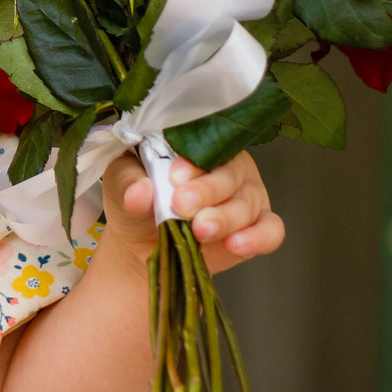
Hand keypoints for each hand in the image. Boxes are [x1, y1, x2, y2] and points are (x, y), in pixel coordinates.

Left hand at [98, 148, 283, 274]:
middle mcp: (229, 167)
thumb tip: (139, 194)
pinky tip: (236, 244)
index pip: (206, 145)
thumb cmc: (137, 203)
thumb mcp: (121, 186)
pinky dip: (257, 237)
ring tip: (201, 230)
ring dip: (225, 217)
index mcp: (199, 146)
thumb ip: (129, 185)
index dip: (193, 162)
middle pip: (230, 174)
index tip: (174, 177)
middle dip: (208, 191)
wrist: (142, 246)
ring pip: (248, 203)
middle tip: (184, 206)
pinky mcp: (258, 228)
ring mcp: (247, 197)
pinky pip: (271, 231)